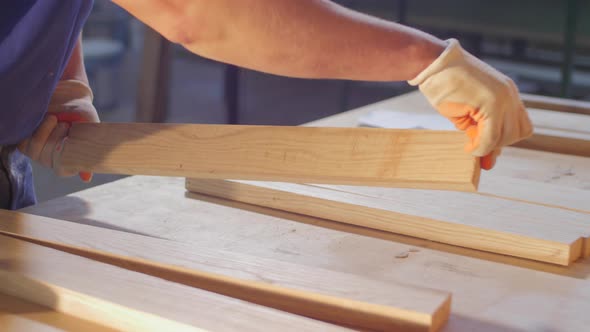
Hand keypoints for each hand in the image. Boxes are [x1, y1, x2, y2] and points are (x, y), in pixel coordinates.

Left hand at [18, 80, 98, 181]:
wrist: (68, 95)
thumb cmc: (82, 114)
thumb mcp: (90, 130)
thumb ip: (89, 151)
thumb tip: (87, 179)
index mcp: (68, 158)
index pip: (61, 169)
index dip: (63, 159)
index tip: (70, 141)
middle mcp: (51, 156)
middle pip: (46, 159)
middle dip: (55, 140)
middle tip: (64, 125)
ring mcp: (37, 148)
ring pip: (34, 150)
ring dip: (44, 134)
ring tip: (53, 119)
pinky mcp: (25, 137)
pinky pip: (23, 142)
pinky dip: (34, 130)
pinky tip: (45, 119)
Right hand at [409, 39, 532, 169]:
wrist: (432, 64)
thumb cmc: (444, 84)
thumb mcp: (466, 110)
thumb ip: (479, 128)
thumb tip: (487, 153)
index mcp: (507, 92)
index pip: (520, 125)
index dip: (504, 138)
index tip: (485, 143)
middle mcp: (509, 94)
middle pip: (518, 133)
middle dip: (496, 143)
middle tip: (475, 142)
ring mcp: (502, 98)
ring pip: (505, 138)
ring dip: (487, 145)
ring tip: (470, 141)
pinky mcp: (490, 103)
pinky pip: (490, 137)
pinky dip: (480, 147)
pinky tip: (468, 146)